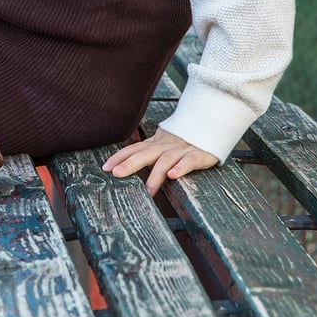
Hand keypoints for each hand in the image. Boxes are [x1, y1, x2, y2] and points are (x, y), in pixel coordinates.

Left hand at [101, 130, 218, 196]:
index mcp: (156, 143)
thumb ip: (148, 152)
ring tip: (148, 190)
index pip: (134, 149)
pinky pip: (189, 161)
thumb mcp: (163, 145)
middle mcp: (166, 145)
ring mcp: (182, 149)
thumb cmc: (184, 140)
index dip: (120, 157)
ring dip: (156, 175)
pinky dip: (181, 167)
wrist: (211, 126)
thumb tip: (125, 163)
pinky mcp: (199, 154)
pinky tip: (173, 175)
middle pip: (145, 153)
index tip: (105, 167)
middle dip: (130, 163)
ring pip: (166, 160)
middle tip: (116, 174)